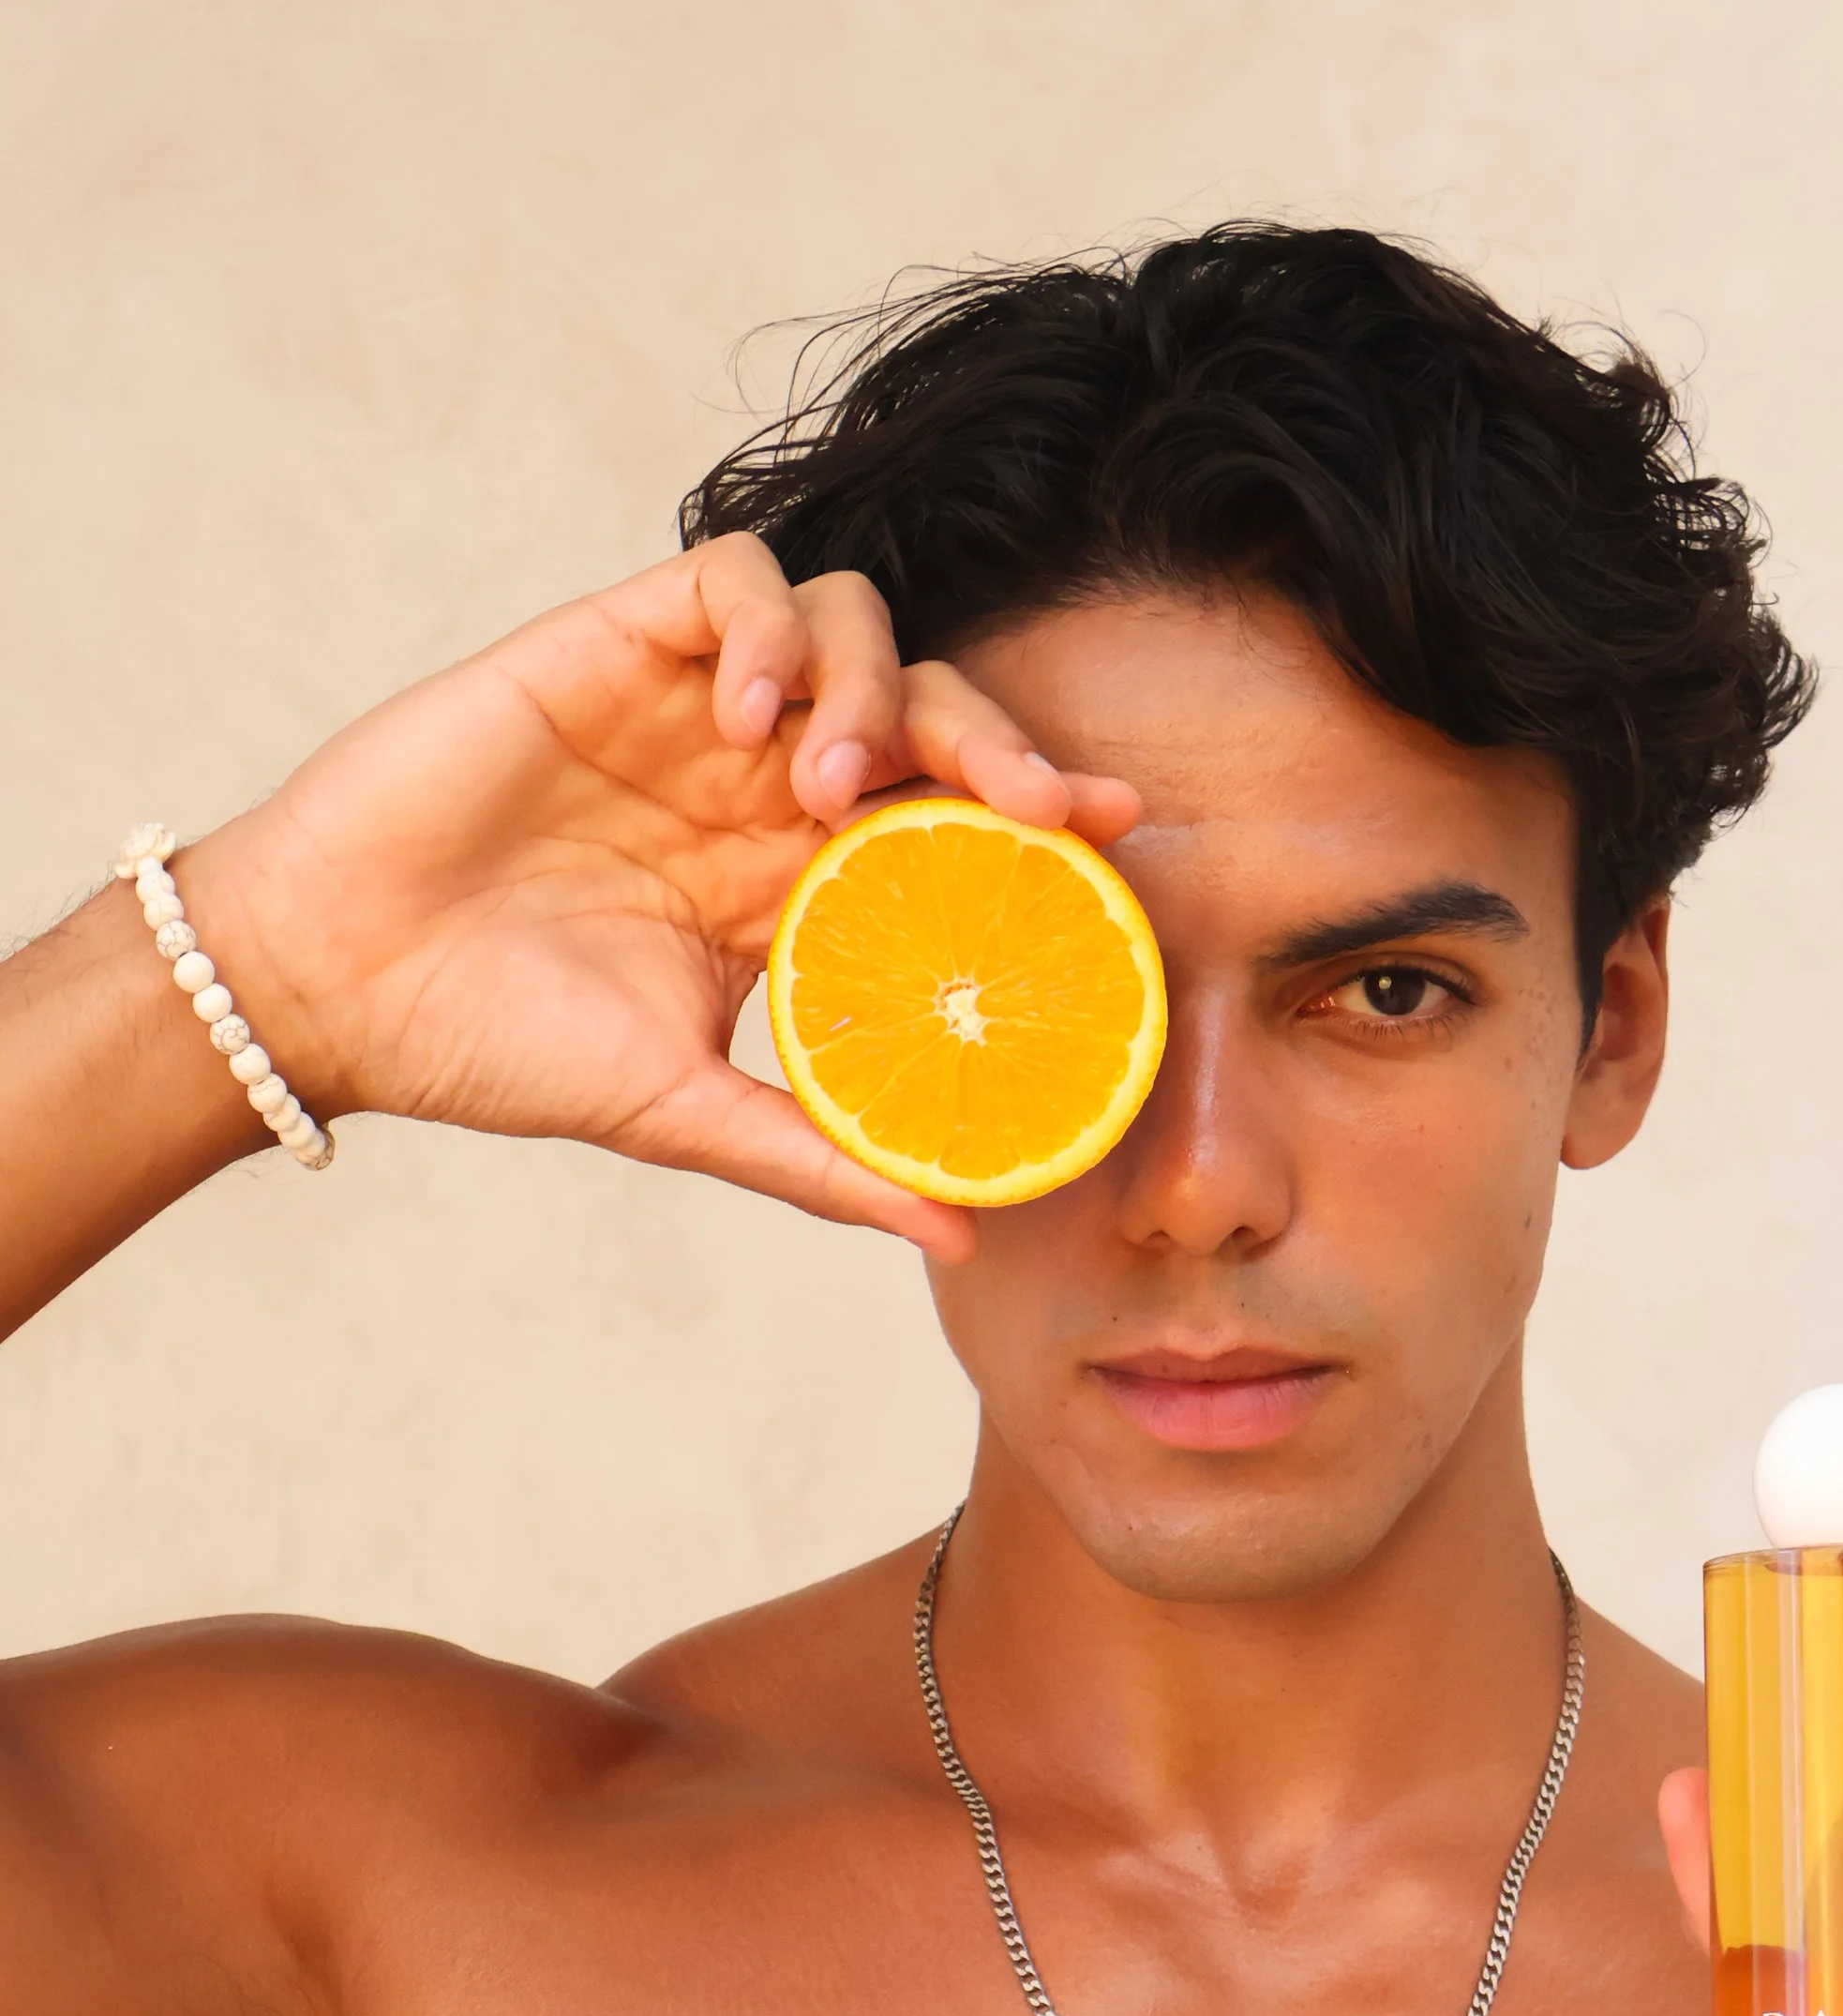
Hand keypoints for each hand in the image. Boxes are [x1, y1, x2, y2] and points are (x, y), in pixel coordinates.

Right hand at [178, 538, 1141, 1255]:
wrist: (338, 984)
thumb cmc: (497, 1047)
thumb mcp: (688, 1113)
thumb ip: (823, 1159)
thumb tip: (962, 1233)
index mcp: (791, 881)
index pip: (950, 822)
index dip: (1042, 811)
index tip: (1125, 834)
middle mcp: (757, 783)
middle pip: (927, 710)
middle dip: (1000, 741)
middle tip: (1037, 806)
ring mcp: (691, 707)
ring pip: (849, 623)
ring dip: (875, 689)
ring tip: (835, 785)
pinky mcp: (613, 643)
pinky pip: (732, 578)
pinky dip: (772, 628)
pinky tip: (756, 713)